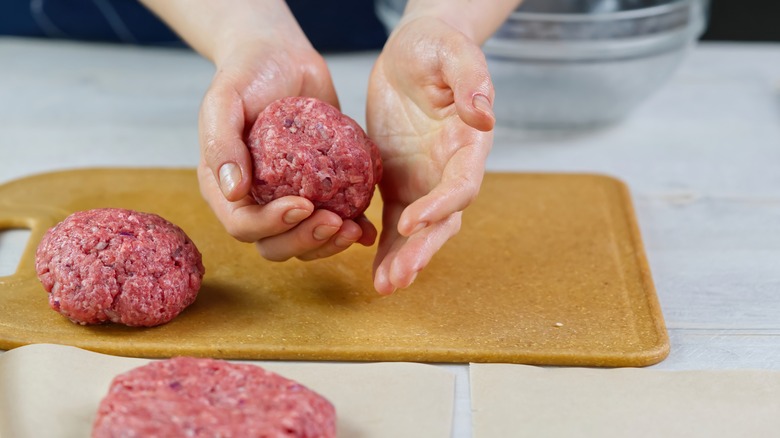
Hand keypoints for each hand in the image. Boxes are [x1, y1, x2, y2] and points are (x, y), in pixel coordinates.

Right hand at [198, 34, 376, 261]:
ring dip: (329, 243)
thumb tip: (234, 192)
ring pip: (305, 242)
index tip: (302, 204)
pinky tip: (368, 229)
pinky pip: (334, 221)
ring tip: (354, 228)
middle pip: (276, 244)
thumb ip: (222, 142)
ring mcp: (290, 198)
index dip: (271, 225)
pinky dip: (351, 230)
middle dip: (305, 241)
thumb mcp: (224, 100)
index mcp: (226, 188)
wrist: (281, 58)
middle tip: (334, 222)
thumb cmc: (246, 75)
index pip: (244, 225)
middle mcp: (257, 201)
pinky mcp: (321, 189)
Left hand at [366, 16, 494, 293]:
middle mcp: (449, 169)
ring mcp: (423, 179)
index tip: (413, 221)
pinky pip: (393, 221)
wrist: (413, 51)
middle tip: (397, 278)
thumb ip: (471, 80)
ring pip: (418, 230)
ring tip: (383, 286)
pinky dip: (385, 246)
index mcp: (468, 143)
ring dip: (403, 259)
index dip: (441, 206)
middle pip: (443, 221)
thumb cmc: (436, 47)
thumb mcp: (453, 52)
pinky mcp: (398, 181)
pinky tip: (373, 270)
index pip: (460, 184)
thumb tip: (484, 115)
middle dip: (422, 250)